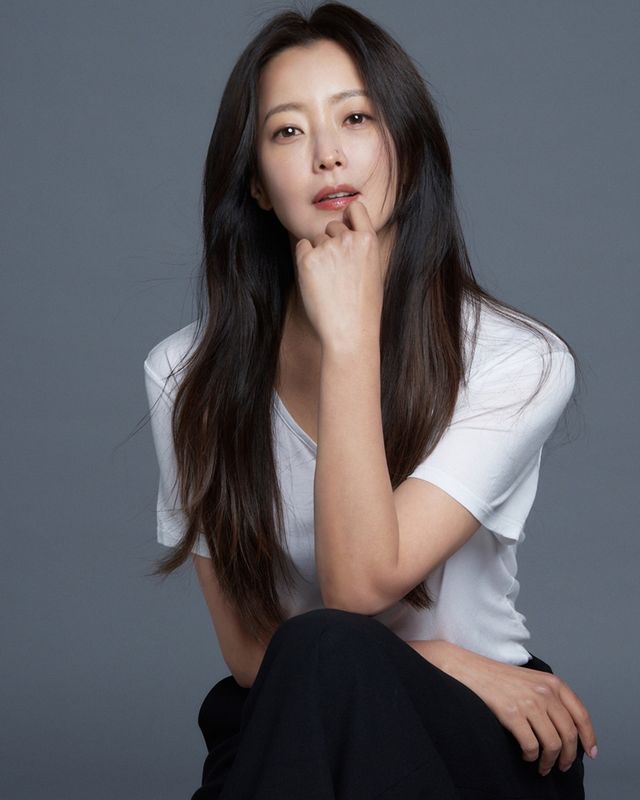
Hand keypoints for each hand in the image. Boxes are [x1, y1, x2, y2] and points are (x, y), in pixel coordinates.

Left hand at [294, 200, 383, 350]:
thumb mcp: (373, 272)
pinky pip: (301, 247)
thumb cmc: (363, 308)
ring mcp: (326, 248)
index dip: (348, 218)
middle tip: (337, 272)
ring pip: (316, 239)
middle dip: (331, 242)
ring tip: (328, 282)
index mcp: (368, 241)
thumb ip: (360, 249)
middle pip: (332, 227)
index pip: (355, 209)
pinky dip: (305, 260)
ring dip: (318, 254)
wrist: (349, 332)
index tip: (346, 229)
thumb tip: (345, 232)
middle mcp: (347, 239)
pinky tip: (316, 281)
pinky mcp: (307, 259)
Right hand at [408, 639, 597, 776]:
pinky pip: (531, 746)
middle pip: (568, 734)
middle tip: (562, 766)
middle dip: (568, 756)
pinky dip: (531, 756)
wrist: (469, 670)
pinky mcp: (511, 713)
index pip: (580, 714)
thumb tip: (567, 729)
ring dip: (549, 761)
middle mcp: (544, 692)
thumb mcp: (531, 680)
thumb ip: (551, 698)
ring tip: (542, 766)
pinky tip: (526, 755)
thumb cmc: (498, 678)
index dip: (588, 737)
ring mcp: (528, 702)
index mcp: (552, 683)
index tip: (590, 752)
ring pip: (552, 743)